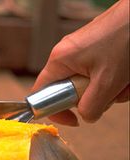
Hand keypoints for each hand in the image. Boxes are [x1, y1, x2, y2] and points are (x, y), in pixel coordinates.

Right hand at [32, 0, 128, 125]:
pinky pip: (96, 74)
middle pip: (68, 91)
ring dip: (106, 90)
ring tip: (123, 83)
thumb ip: (90, 107)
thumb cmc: (125, 38)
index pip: (40, 94)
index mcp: (59, 61)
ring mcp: (80, 52)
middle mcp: (66, 55)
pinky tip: (125, 77)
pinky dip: (111, 80)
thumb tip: (85, 116)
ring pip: (86, 84)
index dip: (53, 111)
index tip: (73, 119)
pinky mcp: (94, 50)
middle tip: (107, 94)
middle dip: (91, 98)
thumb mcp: (106, 83)